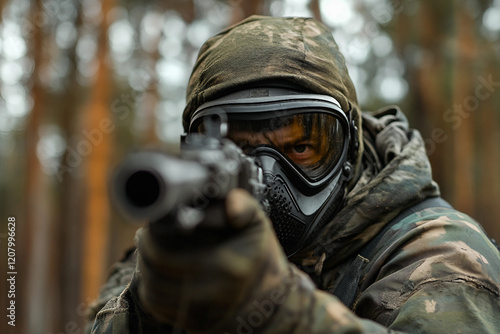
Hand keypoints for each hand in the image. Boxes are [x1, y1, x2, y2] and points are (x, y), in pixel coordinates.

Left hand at [134, 188, 297, 332]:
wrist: (268, 298)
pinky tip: (155, 273)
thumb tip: (231, 202)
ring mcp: (202, 312)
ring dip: (144, 268)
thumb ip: (245, 206)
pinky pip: (158, 307)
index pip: (168, 253)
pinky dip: (151, 288)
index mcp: (226, 264)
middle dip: (145, 249)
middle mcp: (212, 292)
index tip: (152, 224)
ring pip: (153, 290)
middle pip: (156, 271)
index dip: (152, 237)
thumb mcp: (258, 225)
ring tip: (148, 251)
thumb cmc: (259, 257)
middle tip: (145, 235)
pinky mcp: (194, 324)